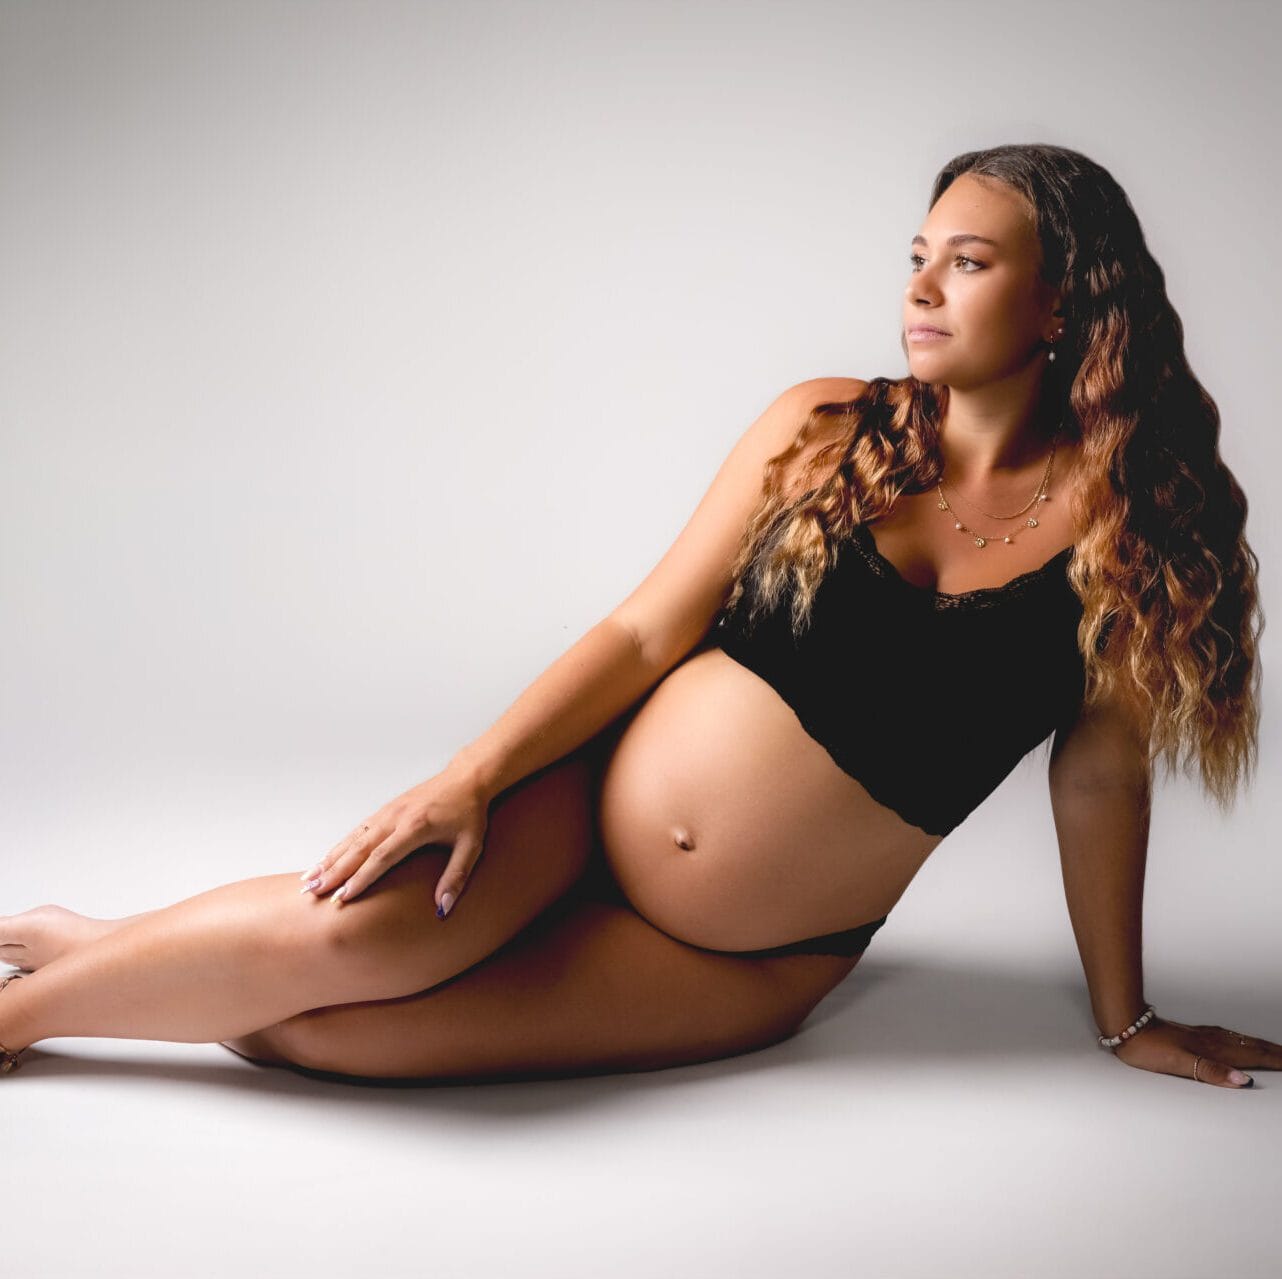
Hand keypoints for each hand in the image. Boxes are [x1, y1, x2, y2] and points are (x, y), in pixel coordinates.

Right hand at [298, 763, 492, 916]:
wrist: (465, 779)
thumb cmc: (469, 813)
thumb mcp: (471, 846)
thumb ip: (457, 876)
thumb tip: (443, 907)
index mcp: (416, 827)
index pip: (383, 856)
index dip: (362, 878)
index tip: (344, 897)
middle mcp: (396, 818)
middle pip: (359, 848)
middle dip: (335, 872)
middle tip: (313, 892)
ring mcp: (387, 812)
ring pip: (353, 839)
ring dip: (330, 859)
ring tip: (309, 880)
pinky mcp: (385, 810)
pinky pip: (357, 831)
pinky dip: (339, 847)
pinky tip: (325, 860)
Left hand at [1111, 1014, 1281, 1087]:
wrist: (1127, 1027)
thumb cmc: (1148, 1047)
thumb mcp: (1179, 1063)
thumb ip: (1211, 1072)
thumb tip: (1243, 1081)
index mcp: (1213, 1049)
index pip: (1252, 1054)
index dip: (1274, 1059)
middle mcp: (1211, 1040)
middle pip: (1250, 1046)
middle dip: (1274, 1052)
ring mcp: (1202, 1036)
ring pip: (1240, 1041)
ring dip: (1260, 1046)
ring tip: (1275, 1050)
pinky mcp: (1193, 1035)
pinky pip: (1227, 1038)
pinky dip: (1242, 1041)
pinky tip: (1239, 1041)